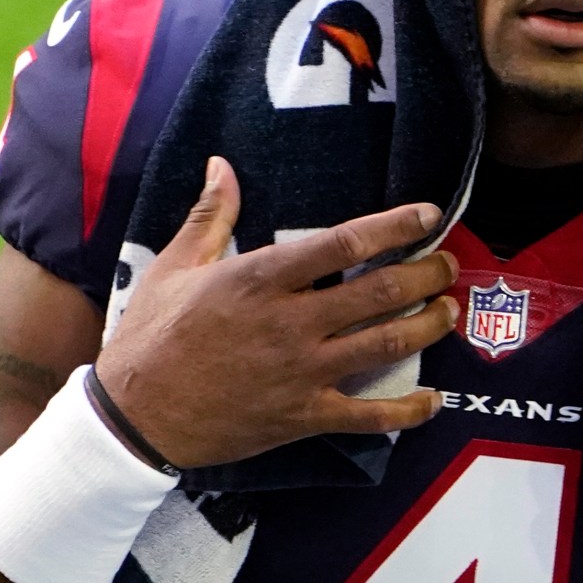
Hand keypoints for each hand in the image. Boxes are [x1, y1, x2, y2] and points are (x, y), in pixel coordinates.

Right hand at [94, 157, 459, 468]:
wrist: (134, 417)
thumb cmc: (152, 337)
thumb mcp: (172, 267)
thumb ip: (210, 216)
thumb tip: (223, 165)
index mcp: (260, 279)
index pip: (344, 243)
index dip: (395, 227)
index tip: (428, 216)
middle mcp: (290, 322)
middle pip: (381, 292)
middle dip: (427, 275)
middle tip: (447, 265)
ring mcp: (302, 372)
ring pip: (387, 345)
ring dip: (429, 326)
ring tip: (447, 313)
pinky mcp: (304, 416)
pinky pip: (370, 417)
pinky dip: (409, 410)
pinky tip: (433, 401)